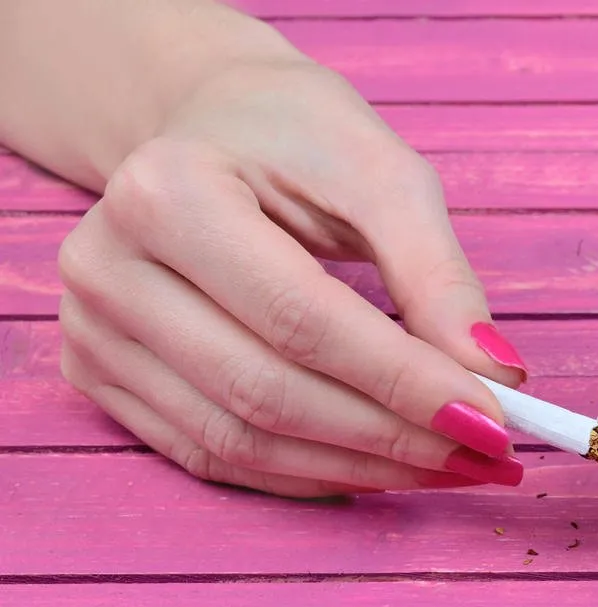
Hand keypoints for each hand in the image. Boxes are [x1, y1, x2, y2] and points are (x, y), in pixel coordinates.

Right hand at [57, 60, 529, 497]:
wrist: (208, 130)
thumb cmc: (296, 141)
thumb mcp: (382, 177)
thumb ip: (437, 276)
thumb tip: (496, 374)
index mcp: (167, 193)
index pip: (302, 320)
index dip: (403, 383)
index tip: (491, 420)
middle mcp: (108, 268)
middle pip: (266, 393)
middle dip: (392, 438)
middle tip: (484, 456)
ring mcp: (92, 333)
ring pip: (240, 441)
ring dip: (358, 469)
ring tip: (447, 468)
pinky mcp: (102, 378)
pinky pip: (213, 455)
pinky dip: (307, 476)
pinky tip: (378, 468)